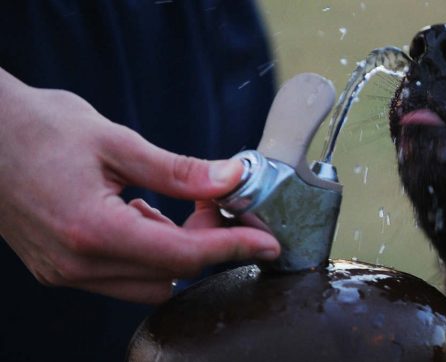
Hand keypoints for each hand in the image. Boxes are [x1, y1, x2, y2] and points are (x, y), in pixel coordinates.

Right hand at [0, 67, 279, 303]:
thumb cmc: (37, 127)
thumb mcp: (116, 141)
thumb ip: (178, 169)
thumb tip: (232, 178)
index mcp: (92, 230)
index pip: (184, 255)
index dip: (233, 247)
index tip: (268, 242)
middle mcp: (75, 263)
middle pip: (170, 276)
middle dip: (208, 248)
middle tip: (223, 208)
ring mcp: (63, 271)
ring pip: (147, 284)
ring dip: (177, 253)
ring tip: (180, 206)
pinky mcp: (57, 268)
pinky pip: (119, 276)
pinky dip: (147, 252)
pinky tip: (143, 213)